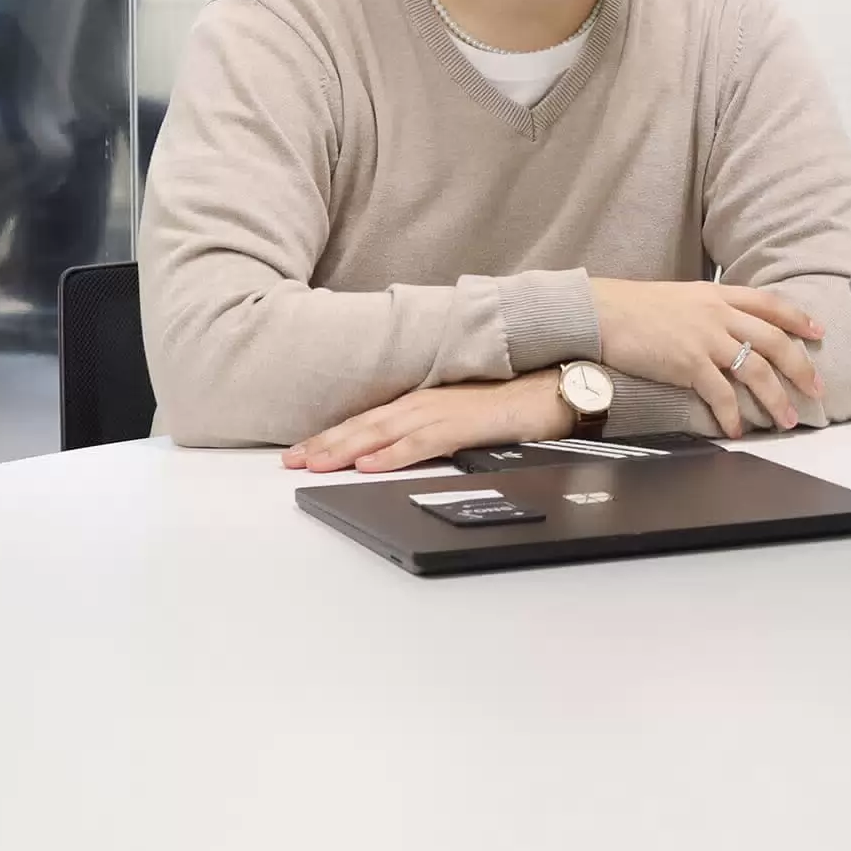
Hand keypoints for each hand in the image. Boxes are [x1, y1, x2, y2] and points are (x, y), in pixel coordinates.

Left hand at [285, 372, 566, 473]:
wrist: (560, 385)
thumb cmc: (519, 400)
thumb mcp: (467, 414)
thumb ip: (435, 428)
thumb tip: (402, 451)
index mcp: (426, 400)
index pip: (369, 420)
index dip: (332, 437)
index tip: (301, 453)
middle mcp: (428, 402)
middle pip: (366, 425)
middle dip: (325, 444)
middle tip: (290, 462)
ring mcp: (446, 411)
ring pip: (384, 432)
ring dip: (346, 449)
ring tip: (314, 464)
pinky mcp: (467, 424)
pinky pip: (422, 442)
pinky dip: (392, 454)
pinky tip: (369, 465)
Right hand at [590, 278, 826, 437]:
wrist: (603, 311)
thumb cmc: (637, 306)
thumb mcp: (684, 297)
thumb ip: (711, 309)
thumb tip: (729, 326)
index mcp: (719, 295)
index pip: (771, 304)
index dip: (798, 318)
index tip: (818, 332)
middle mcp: (719, 314)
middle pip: (775, 340)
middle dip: (801, 368)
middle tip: (816, 390)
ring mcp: (706, 338)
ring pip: (756, 369)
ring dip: (775, 398)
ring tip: (786, 420)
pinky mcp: (688, 363)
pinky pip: (721, 393)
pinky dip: (733, 414)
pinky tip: (737, 428)